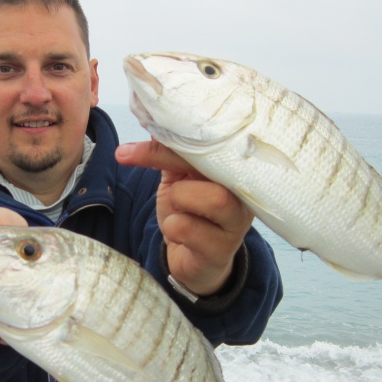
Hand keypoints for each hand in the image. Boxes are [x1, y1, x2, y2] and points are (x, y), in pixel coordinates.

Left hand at [115, 140, 253, 295]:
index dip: (174, 135)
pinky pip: (188, 229)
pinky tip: (178, 233)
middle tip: (137, 161)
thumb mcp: (177, 178)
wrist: (194, 260)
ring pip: (214, 198)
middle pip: (215, 165)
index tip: (142, 131)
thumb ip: (169, 152)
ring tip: (176, 209)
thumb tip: (153, 121)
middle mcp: (244, 192)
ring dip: (180, 199)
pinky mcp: (222, 250)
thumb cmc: (189, 213)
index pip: (209, 141)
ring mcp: (237, 222)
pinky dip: (172, 227)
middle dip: (169, 158)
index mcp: (232, 168)